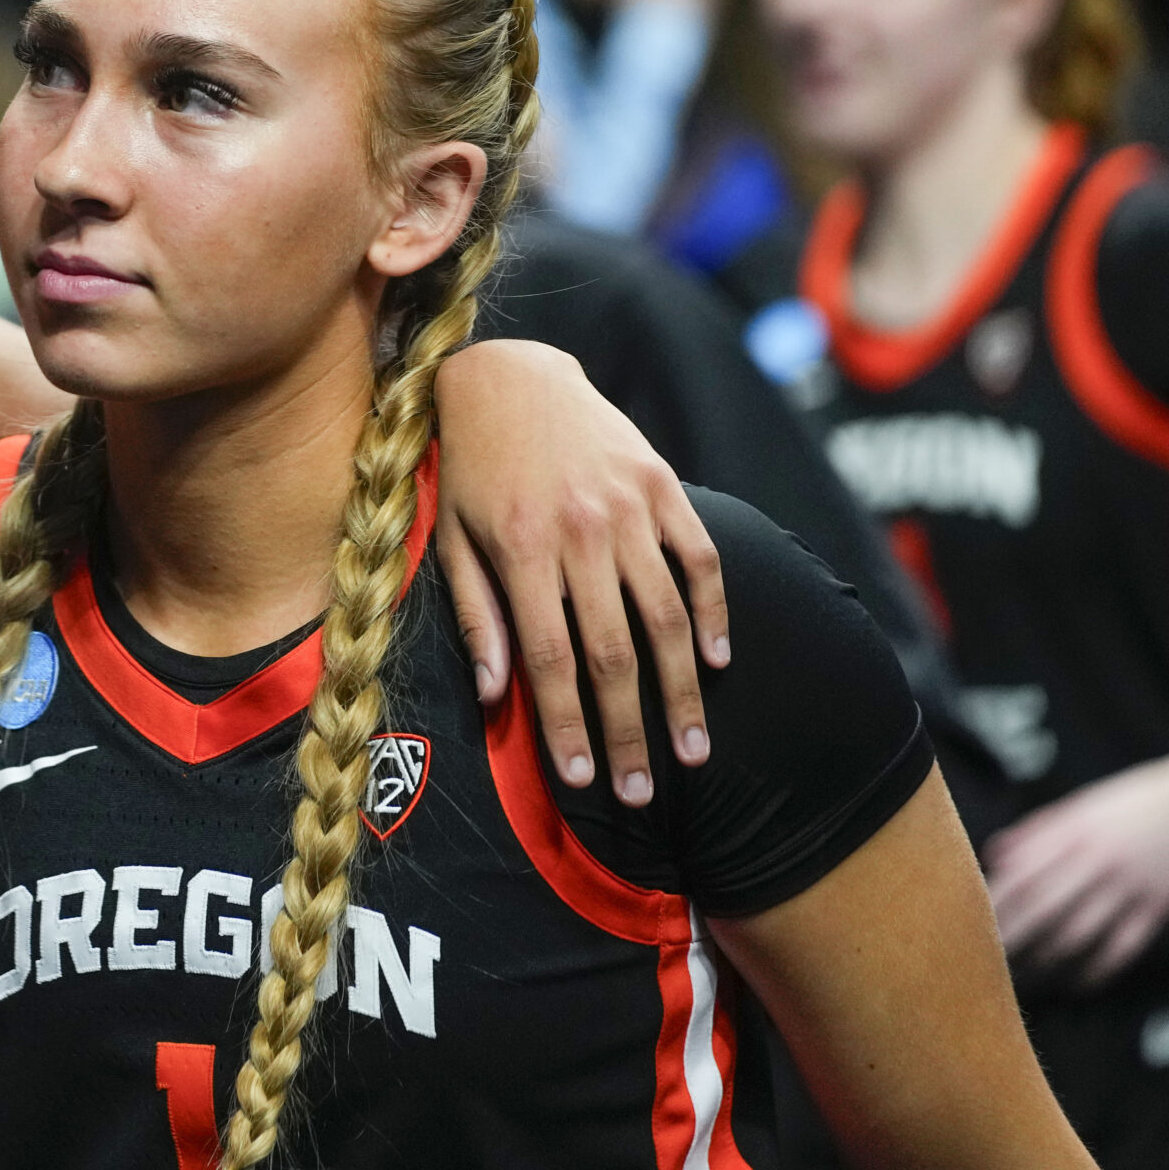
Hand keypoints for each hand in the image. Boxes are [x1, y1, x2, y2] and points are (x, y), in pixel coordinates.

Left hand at [435, 339, 728, 806]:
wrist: (510, 377)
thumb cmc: (471, 470)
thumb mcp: (452, 539)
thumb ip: (475, 616)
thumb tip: (495, 696)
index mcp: (519, 548)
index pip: (548, 659)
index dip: (566, 725)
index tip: (580, 780)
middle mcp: (579, 531)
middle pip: (614, 653)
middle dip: (628, 731)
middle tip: (644, 791)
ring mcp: (628, 507)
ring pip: (667, 617)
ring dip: (683, 692)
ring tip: (692, 750)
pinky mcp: (662, 485)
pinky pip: (699, 561)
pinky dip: (713, 614)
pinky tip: (716, 662)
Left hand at [987, 742, 1168, 985]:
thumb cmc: (1135, 803)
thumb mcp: (1082, 806)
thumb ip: (1036, 832)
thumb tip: (994, 856)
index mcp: (1072, 833)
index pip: (1022, 872)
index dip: (993, 901)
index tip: (966, 919)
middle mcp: (1097, 862)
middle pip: (1043, 907)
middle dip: (1010, 935)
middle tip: (983, 957)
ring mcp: (1128, 888)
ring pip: (1079, 932)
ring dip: (1046, 957)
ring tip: (1020, 975)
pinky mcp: (1156, 908)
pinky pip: (1122, 947)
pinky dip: (1097, 969)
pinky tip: (1075, 981)